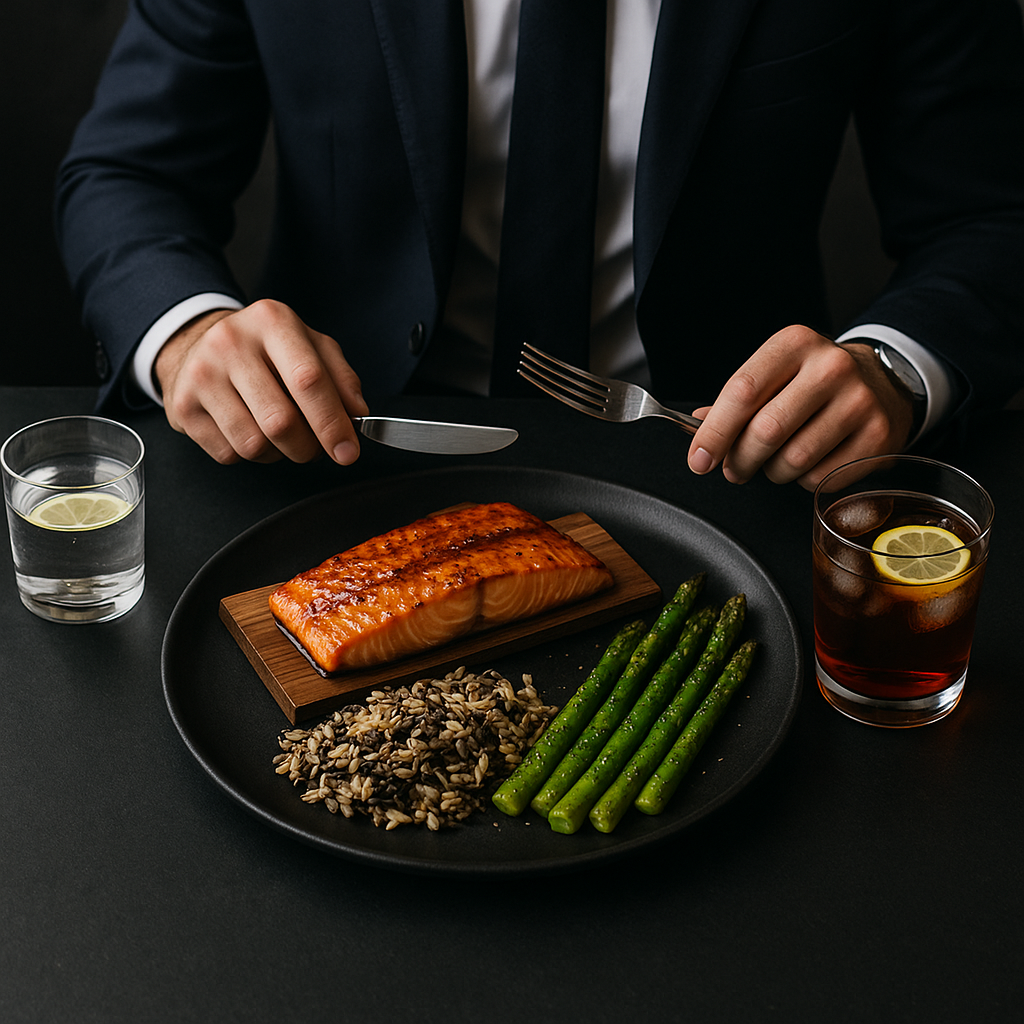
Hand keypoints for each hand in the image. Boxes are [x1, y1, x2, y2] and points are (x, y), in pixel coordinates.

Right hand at [154, 299, 369, 464]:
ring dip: (279, 453)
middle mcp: (232, 343)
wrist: (200, 343)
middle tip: (315, 448)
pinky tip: (251, 430)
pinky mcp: (184, 405)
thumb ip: (341, 377)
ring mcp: (202, 374)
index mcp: (272, 322)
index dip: (332, 424)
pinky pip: (230, 454)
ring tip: (280, 435)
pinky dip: (251, 455)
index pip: (308, 380)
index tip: (347, 451)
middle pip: (281, 421)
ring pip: (254, 445)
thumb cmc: (266, 350)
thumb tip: (356, 415)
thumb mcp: (310, 347)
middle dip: (308, 448)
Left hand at [686, 325, 914, 489]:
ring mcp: (859, 401)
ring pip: (793, 460)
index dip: (715, 432)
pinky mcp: (877, 435)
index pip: (743, 392)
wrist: (882, 380)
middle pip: (766, 431)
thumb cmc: (814, 381)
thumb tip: (699, 428)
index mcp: (795, 344)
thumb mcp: (776, 373)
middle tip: (733, 469)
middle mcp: (830, 367)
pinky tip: (810, 462)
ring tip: (775, 462)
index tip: (699, 459)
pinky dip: (804, 480)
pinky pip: (821, 478)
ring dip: (772, 472)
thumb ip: (738, 400)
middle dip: (739, 460)